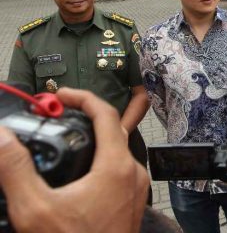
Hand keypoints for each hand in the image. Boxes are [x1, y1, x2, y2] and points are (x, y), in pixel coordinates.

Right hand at [0, 88, 148, 232]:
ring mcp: (135, 189)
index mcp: (117, 167)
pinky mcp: (131, 202)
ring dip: (93, 137)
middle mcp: (132, 174)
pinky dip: (99, 158)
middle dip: (86, 115)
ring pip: (116, 149)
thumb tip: (1, 138)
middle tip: (59, 112)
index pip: (104, 113)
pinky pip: (117, 169)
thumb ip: (16, 169)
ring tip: (66, 135)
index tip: (58, 95)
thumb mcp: (34, 210)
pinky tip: (78, 168)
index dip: (81, 97)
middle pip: (113, 128)